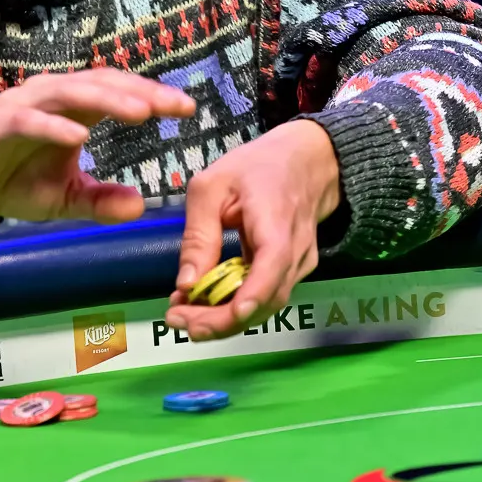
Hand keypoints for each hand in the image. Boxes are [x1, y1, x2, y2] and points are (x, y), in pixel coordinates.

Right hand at [0, 69, 195, 221]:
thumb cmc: (12, 181)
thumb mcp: (64, 198)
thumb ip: (100, 200)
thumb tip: (140, 207)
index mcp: (71, 108)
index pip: (117, 92)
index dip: (152, 95)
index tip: (188, 109)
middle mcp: (50, 97)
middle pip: (100, 83)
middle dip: (139, 92)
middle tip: (173, 106)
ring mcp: (22, 107)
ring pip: (69, 92)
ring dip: (105, 100)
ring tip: (139, 113)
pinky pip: (28, 120)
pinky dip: (53, 126)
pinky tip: (78, 137)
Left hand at [166, 120, 340, 340]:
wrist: (306, 161)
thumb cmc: (257, 167)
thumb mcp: (212, 186)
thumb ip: (199, 234)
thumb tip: (186, 284)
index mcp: (277, 223)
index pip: (271, 268)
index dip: (249, 298)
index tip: (217, 317)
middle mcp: (295, 253)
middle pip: (264, 300)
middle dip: (220, 320)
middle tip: (176, 320)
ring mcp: (298, 266)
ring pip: (264, 306)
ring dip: (223, 318)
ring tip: (181, 314)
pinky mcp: (291, 272)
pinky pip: (263, 296)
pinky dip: (233, 306)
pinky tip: (202, 304)